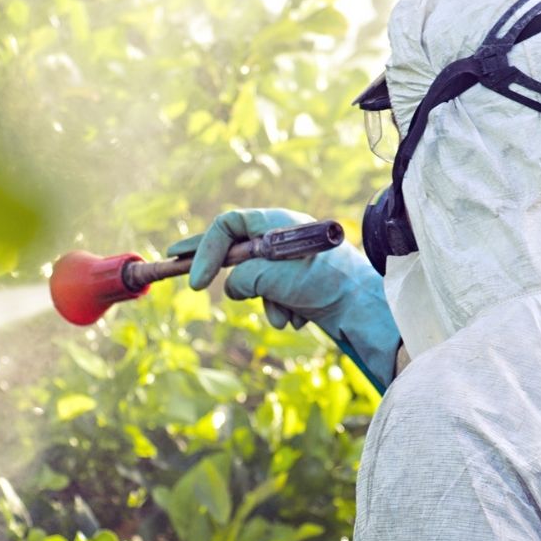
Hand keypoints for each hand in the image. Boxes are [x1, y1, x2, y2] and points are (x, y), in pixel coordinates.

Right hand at [168, 208, 401, 390]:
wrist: (365, 308)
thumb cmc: (326, 283)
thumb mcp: (274, 276)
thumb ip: (243, 278)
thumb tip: (232, 288)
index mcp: (277, 224)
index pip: (228, 226)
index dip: (205, 250)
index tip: (194, 280)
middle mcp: (281, 239)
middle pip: (234, 248)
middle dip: (215, 266)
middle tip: (175, 261)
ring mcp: (289, 263)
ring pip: (254, 283)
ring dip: (265, 302)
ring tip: (286, 311)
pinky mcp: (298, 285)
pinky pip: (272, 298)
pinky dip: (280, 310)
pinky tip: (301, 316)